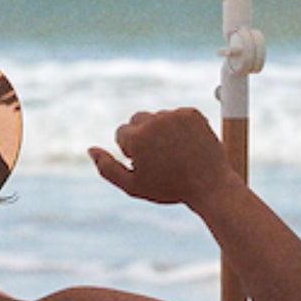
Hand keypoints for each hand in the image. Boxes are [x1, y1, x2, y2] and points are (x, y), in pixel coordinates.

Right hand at [89, 107, 232, 207]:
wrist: (209, 184)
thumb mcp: (132, 185)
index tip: (145, 163)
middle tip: (158, 157)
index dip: (130, 151)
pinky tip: (187, 145)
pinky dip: (180, 127)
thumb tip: (91, 149)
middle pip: (138, 119)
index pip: (121, 133)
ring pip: (158, 117)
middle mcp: (155, 120)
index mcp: (137, 136)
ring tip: (175, 153)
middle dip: (142, 135)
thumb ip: (107, 168)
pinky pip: (178, 115)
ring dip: (162, 130)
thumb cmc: (169, 188)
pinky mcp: (192, 112)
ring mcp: (175, 114)